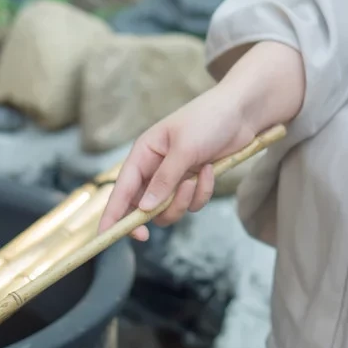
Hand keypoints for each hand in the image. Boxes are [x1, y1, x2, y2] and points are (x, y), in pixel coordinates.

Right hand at [97, 40, 303, 236]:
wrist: (242, 111)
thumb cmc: (208, 119)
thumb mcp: (184, 148)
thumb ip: (164, 180)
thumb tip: (144, 209)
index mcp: (143, 154)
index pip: (122, 189)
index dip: (112, 214)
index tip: (105, 236)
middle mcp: (155, 167)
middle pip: (143, 206)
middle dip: (153, 214)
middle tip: (149, 234)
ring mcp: (175, 176)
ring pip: (169, 209)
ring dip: (183, 201)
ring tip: (196, 178)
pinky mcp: (195, 181)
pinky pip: (192, 202)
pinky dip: (202, 192)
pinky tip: (210, 170)